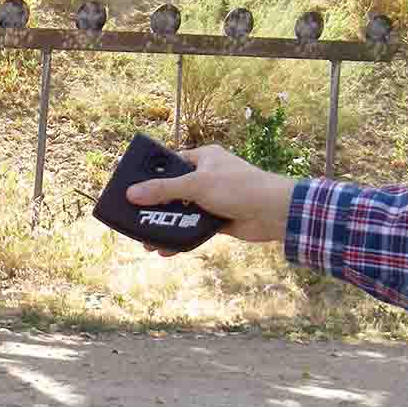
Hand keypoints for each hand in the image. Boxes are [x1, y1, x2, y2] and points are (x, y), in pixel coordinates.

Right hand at [125, 145, 297, 255]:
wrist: (275, 212)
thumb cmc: (240, 187)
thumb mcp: (196, 185)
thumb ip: (163, 190)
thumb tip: (132, 193)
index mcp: (204, 158)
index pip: (171, 163)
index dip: (151, 176)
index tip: (131, 190)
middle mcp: (207, 177)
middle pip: (172, 191)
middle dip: (154, 207)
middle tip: (134, 220)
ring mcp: (213, 199)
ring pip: (181, 212)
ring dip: (165, 226)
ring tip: (146, 241)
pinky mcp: (218, 220)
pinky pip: (192, 228)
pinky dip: (180, 237)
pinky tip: (166, 248)